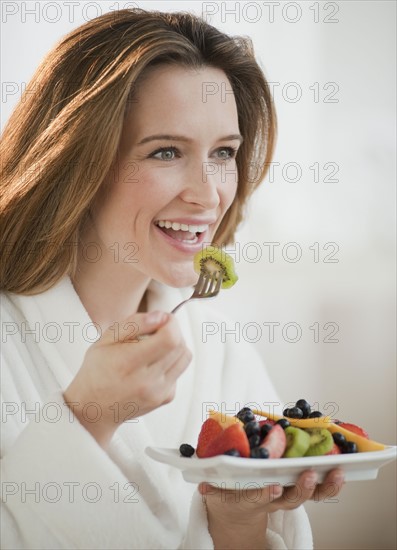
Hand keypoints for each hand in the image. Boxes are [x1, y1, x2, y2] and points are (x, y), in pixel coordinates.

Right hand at [63, 311, 191, 446]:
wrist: (95, 409)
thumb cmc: (97, 371)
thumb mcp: (106, 340)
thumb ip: (134, 323)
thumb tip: (161, 316)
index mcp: (129, 363)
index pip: (170, 338)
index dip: (171, 323)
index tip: (161, 319)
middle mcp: (147, 381)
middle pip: (180, 345)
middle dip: (173, 331)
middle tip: (156, 331)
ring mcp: (159, 392)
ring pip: (185, 357)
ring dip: (176, 345)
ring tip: (156, 345)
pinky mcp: (165, 398)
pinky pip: (179, 371)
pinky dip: (171, 362)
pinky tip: (153, 364)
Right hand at [199, 468, 343, 548]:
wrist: (237, 510)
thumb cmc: (227, 490)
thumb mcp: (215, 490)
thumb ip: (210, 485)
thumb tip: (202, 483)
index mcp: (249, 498)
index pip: (257, 497)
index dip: (265, 492)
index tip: (273, 486)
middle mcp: (272, 500)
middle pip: (289, 500)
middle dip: (300, 489)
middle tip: (307, 474)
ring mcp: (287, 496)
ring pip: (309, 496)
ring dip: (324, 486)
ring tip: (337, 472)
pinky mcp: (298, 490)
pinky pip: (317, 489)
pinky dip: (330, 481)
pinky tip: (341, 468)